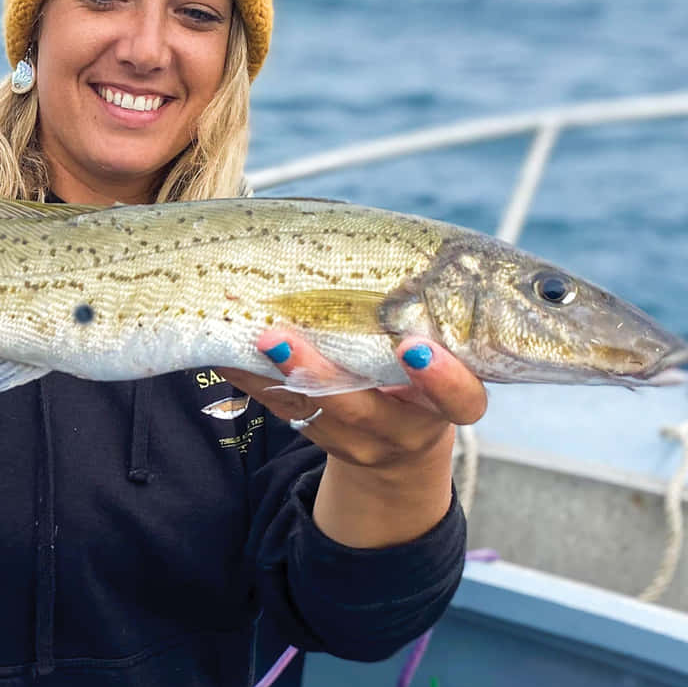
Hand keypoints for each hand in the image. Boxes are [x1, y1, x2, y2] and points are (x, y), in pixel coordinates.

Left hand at [222, 330, 485, 470]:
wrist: (402, 442)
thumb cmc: (425, 374)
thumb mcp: (445, 353)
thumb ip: (429, 317)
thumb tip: (378, 243)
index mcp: (448, 404)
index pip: (459, 399)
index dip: (441, 379)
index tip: (414, 348)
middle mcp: (403, 430)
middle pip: (362, 412)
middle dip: (320, 377)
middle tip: (281, 339)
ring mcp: (359, 443)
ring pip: (313, 414)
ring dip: (275, 375)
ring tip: (249, 338)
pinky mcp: (322, 439)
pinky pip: (283, 411)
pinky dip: (255, 381)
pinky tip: (228, 354)